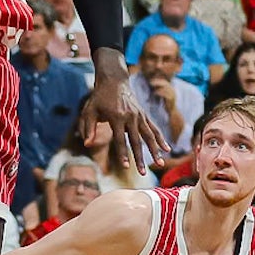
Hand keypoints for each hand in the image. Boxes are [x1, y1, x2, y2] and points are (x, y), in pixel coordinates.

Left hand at [83, 58, 165, 172]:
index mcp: (117, 117)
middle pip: (137, 141)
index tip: (126, 166)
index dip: (123, 153)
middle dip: (140, 158)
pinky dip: (161, 139)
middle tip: (142, 173)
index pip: (120, 139)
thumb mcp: (90, 111)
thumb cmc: (99, 98)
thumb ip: (88, 127)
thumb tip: (86, 144)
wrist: (114, 80)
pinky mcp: (144, 114)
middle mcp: (130, 117)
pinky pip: (154, 128)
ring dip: (155, 150)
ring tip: (159, 164)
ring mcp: (139, 116)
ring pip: (149, 136)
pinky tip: (167, 149)